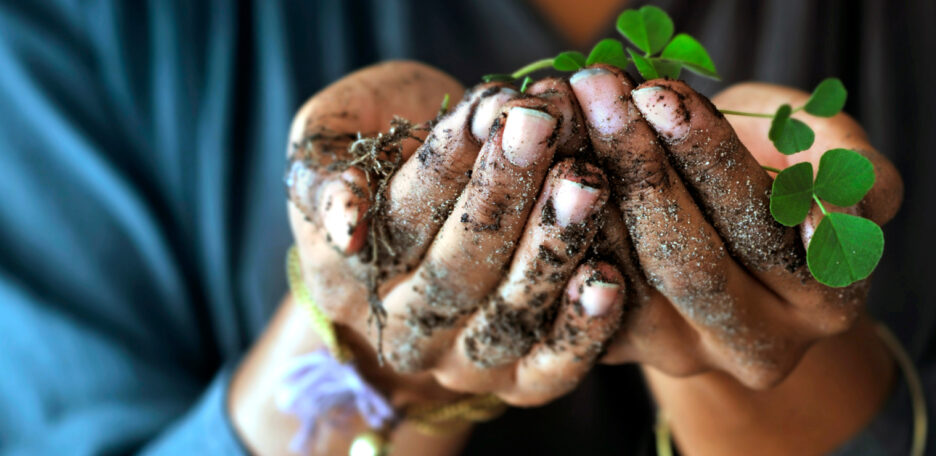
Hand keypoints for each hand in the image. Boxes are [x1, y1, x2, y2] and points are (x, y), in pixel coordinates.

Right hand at [233, 61, 629, 454]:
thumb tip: (345, 221)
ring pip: (506, 314)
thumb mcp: (332, 140)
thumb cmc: (388, 152)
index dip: (444, 163)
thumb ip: (320, 174)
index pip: (396, 220)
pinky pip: (552, 366)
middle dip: (503, 193)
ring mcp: (463, 363)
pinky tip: (610, 278)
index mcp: (343, 276)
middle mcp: (403, 332)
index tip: (488, 107)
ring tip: (585, 181)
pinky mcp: (522, 383)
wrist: (437, 213)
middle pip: (455, 270)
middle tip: (543, 127)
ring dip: (550, 248)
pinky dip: (584, 326)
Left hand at [564, 65, 903, 387]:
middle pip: (693, 266)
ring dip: (588, 196)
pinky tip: (544, 168)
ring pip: (630, 287)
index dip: (713, 162)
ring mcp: (692, 359)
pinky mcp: (630, 355)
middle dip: (642, 171)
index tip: (664, 97)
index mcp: (829, 298)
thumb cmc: (787, 166)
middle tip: (601, 95)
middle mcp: (766, 346)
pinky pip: (586, 299)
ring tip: (564, 118)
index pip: (768, 229)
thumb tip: (831, 214)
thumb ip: (854, 172)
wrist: (731, 223)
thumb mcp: (832, 152)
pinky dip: (563, 233)